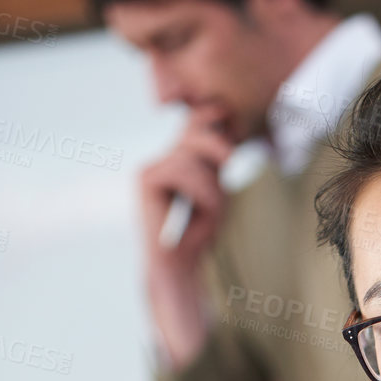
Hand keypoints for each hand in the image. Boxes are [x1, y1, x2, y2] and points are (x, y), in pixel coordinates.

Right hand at [140, 110, 233, 365]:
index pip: (197, 121)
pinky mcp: (145, 178)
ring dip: (212, 187)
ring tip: (211, 211)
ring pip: (192, 156)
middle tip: (231, 164)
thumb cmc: (200, 232)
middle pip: (194, 128)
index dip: (214, 120)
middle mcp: (160, 158)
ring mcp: (150, 167)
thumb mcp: (217, 188)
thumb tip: (219, 114)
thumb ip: (217, 156)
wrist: (178, 265)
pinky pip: (184, 172)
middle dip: (218, 145)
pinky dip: (202, 194)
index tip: (234, 144)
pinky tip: (199, 214)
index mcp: (176, 158)